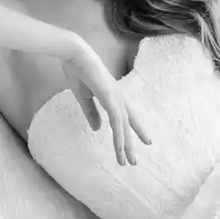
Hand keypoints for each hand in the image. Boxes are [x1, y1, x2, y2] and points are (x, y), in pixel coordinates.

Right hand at [60, 38, 150, 162]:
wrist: (74, 56)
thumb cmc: (78, 72)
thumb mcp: (84, 98)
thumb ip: (92, 114)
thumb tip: (98, 129)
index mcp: (113, 96)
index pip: (128, 117)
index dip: (135, 130)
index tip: (145, 142)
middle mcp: (119, 97)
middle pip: (128, 125)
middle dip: (131, 143)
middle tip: (134, 161)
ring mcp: (116, 97)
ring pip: (123, 127)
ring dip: (125, 145)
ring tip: (127, 162)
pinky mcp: (110, 98)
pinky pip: (117, 121)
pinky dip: (118, 136)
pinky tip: (120, 148)